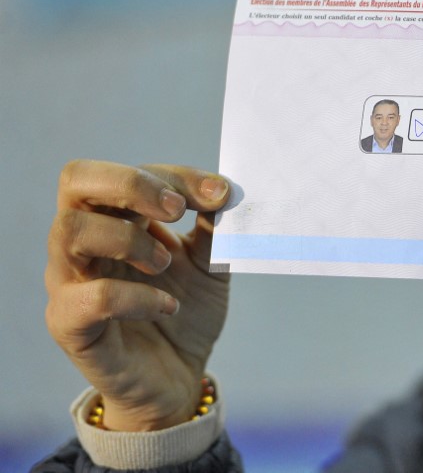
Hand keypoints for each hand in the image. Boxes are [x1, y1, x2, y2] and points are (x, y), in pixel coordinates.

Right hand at [45, 160, 231, 430]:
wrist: (177, 376)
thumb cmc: (183, 309)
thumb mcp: (208, 261)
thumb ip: (212, 225)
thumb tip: (224, 189)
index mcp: (114, 218)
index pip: (126, 172)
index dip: (174, 176)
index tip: (219, 193)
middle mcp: (84, 243)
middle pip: (77, 181)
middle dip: (132, 184)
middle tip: (177, 210)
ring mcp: (71, 282)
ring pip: (70, 230)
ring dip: (129, 239)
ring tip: (164, 263)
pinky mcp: (71, 326)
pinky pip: (89, 298)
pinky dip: (136, 296)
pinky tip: (167, 306)